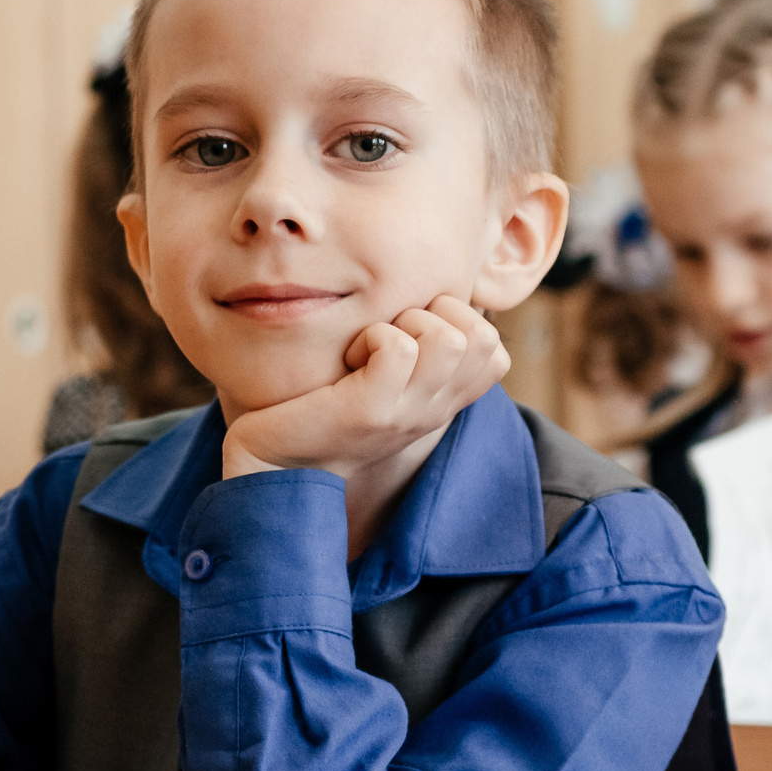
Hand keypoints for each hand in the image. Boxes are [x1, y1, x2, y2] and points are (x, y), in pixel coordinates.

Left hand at [221, 294, 509, 481]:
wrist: (275, 470)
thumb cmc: (321, 415)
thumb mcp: (383, 387)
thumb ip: (415, 356)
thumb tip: (431, 300)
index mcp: (440, 405)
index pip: (496, 354)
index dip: (461, 323)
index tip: (410, 334)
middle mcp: (432, 412)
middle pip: (483, 339)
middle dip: (437, 314)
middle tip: (390, 334)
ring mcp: (405, 414)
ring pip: (448, 339)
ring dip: (405, 322)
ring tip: (369, 346)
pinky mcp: (370, 411)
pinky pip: (397, 348)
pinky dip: (370, 335)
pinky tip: (348, 357)